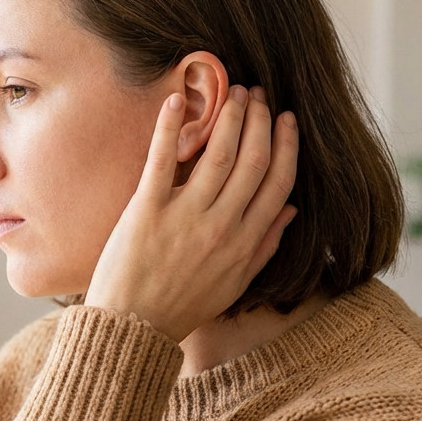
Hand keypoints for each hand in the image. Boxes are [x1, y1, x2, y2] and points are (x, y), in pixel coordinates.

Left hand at [83, 84, 299, 343]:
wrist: (131, 329)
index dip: (286, 146)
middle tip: (259, 94)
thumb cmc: (181, 307)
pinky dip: (170, 127)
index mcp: (244, 243)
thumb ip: (264, 246)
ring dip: (229, 117)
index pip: (278, 183)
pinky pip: (162, 160)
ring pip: (218, 154)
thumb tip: (290, 211)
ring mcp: (185, 216)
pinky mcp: (147, 210)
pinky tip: (177, 99)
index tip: (286, 120)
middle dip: (260, 121)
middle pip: (252, 161)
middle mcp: (221, 226)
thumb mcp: (234, 284)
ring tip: (234, 92)